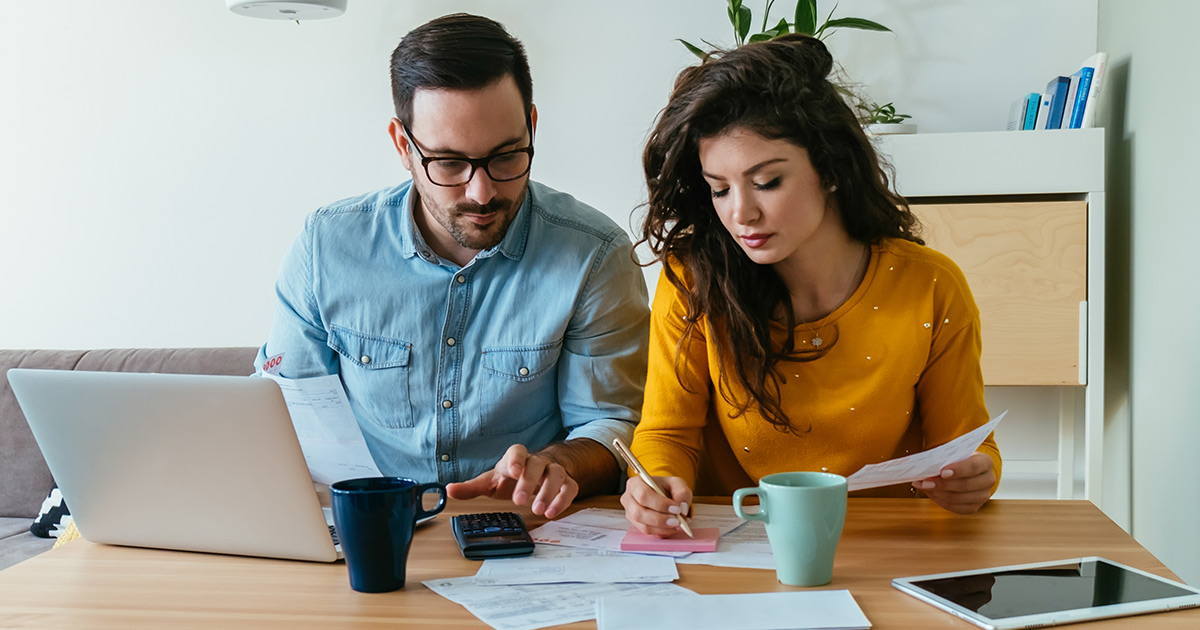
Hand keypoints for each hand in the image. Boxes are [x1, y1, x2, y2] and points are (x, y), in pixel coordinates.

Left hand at [446, 444, 578, 518]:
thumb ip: (472, 488)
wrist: (538, 474)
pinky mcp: (566, 483)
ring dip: (548, 492)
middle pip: (537, 464)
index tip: (513, 471)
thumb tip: (449, 490)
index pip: (517, 451)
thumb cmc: (511, 478)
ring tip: (539, 510)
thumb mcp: (491, 482)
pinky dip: (563, 500)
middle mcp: (537, 462)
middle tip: (520, 501)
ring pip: (557, 474)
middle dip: (529, 482)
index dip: (516, 459)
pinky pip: (570, 487)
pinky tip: (552, 513)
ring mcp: (553, 471)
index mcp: (516, 458)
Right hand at [620, 474, 692, 536]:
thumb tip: (682, 507)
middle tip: (677, 521)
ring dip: (663, 528)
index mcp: (635, 484)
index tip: (676, 508)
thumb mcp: (676, 483)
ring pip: (644, 526)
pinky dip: (663, 532)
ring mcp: (631, 514)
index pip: (643, 495)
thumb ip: (681, 492)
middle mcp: (629, 499)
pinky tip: (673, 527)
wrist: (661, 495)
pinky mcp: (637, 526)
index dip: (660, 504)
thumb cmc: (665, 487)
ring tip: (678, 524)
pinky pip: (649, 533)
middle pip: (639, 513)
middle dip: (660, 519)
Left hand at [913, 451, 995, 513]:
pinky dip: (942, 502)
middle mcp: (988, 479)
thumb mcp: (954, 455)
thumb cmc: (958, 460)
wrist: (966, 470)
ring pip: (960, 498)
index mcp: (985, 462)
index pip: (973, 467)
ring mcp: (983, 495)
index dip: (958, 470)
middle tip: (925, 482)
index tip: (942, 472)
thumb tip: (926, 468)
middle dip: (942, 484)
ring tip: (925, 487)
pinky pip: (957, 508)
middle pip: (965, 485)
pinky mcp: (975, 507)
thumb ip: (944, 460)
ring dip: (939, 494)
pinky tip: (932, 494)